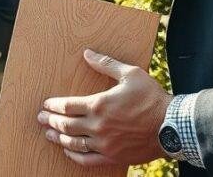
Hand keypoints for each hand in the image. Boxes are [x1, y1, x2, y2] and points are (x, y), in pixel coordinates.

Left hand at [36, 49, 170, 167]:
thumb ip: (106, 64)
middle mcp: (98, 126)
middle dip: (50, 121)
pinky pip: (88, 160)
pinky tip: (68, 151)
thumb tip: (87, 52)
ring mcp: (104, 144)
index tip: (46, 105)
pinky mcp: (113, 157)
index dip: (53, 106)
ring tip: (49, 134)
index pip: (67, 106)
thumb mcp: (130, 74)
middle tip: (41, 119)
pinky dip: (75, 156)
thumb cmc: (152, 98)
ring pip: (73, 143)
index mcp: (99, 105)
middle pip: (65, 125)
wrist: (172, 126)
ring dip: (58, 138)